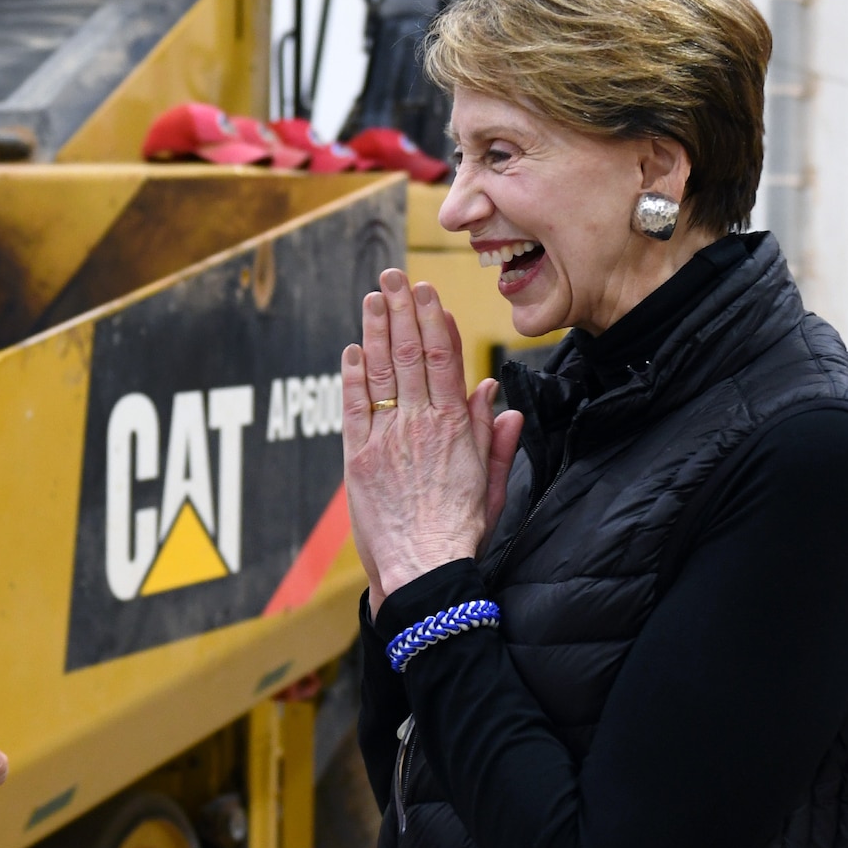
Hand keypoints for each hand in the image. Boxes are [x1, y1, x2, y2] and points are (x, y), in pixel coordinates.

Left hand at [341, 269, 523, 609]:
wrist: (424, 570)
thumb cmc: (460, 532)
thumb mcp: (491, 482)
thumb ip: (491, 435)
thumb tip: (494, 392)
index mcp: (454, 427)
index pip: (445, 360)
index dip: (435, 321)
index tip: (429, 292)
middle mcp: (419, 425)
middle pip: (410, 355)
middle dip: (402, 312)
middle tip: (394, 277)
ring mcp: (386, 439)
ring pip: (380, 373)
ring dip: (375, 331)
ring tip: (374, 298)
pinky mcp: (358, 458)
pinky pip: (354, 407)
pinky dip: (352, 375)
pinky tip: (353, 349)